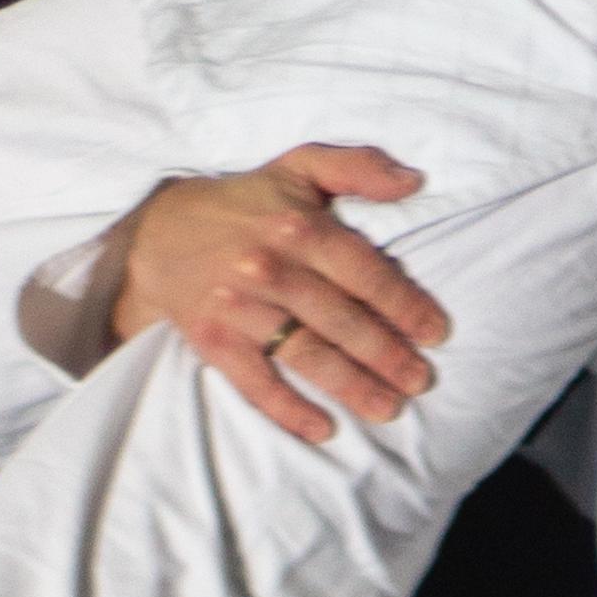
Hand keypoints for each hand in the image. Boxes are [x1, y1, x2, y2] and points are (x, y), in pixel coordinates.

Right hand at [106, 145, 442, 442]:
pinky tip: (323, 430)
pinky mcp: (214, 340)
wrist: (160, 233)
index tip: (436, 333)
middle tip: (420, 381)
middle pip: (341, 319)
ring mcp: (239, 307)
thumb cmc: (247, 202)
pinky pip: (256, 382)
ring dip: (351, 386)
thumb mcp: (300, 166)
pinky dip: (288, 410)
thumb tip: (413, 181)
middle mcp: (270, 267)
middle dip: (386, 354)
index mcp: (299, 226)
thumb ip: (357, 166)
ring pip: (306, 353)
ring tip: (388, 409)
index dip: (405, 304)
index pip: (364, 271)